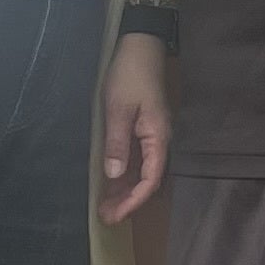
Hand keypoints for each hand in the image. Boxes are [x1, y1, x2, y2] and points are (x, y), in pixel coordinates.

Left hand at [98, 35, 172, 224]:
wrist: (140, 46)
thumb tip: (113, 175)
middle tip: (105, 217)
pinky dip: (123, 174)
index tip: (115, 215)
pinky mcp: (143, 129)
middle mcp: (159, 141)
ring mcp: (152, 136)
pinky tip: (109, 183)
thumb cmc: (130, 74)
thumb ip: (117, 143)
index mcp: (158, 137)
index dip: (133, 201)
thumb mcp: (119, 109)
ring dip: (124, 190)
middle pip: (147, 180)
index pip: (150, 179)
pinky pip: (136, 159)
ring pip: (141, 172)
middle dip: (127, 201)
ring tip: (105, 206)